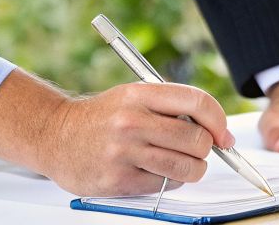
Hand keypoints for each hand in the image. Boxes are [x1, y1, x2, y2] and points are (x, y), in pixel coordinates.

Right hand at [0, 69, 233, 196]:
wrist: (55, 136)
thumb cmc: (102, 116)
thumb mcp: (133, 96)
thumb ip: (171, 106)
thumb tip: (218, 131)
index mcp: (140, 94)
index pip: (197, 101)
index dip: (218, 120)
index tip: (223, 134)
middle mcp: (132, 121)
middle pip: (195, 138)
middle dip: (207, 148)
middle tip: (200, 150)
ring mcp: (123, 151)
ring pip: (184, 166)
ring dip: (194, 169)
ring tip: (187, 165)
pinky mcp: (117, 179)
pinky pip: (163, 185)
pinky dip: (170, 182)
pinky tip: (158, 172)